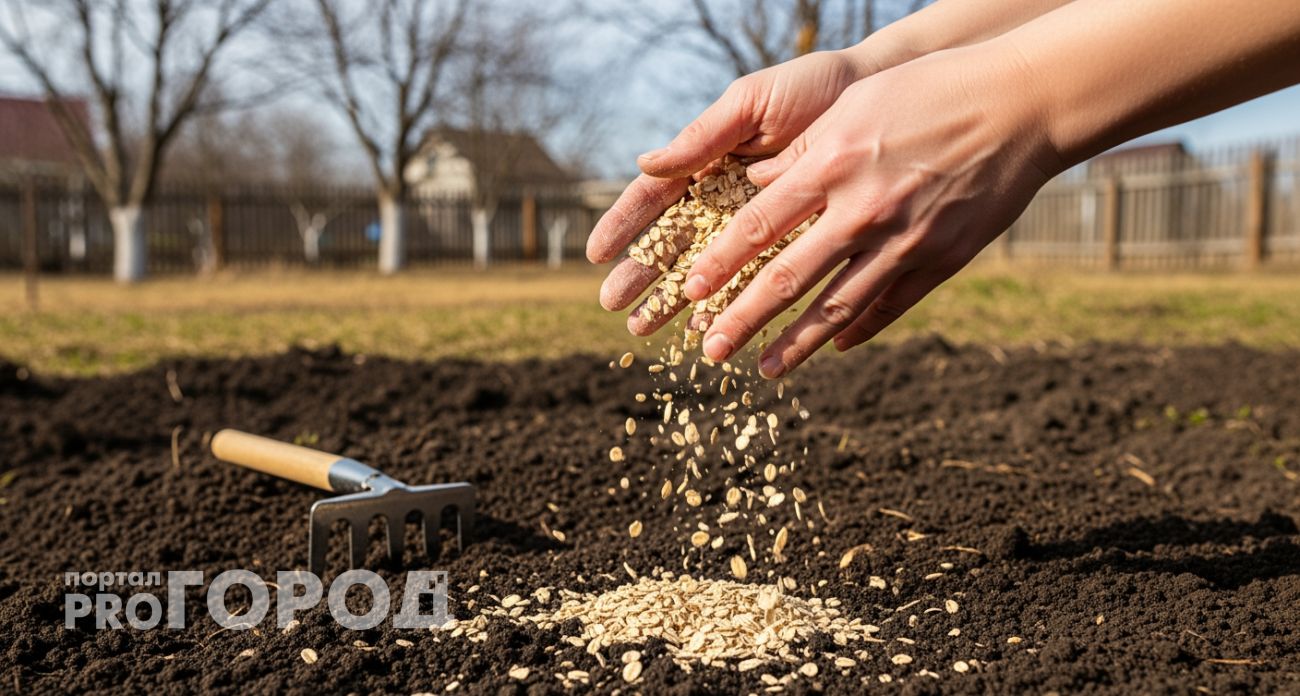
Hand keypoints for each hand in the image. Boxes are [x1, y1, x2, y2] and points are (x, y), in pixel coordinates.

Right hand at [586, 49, 876, 330]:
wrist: (879, 93)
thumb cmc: (810, 89)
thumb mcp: (751, 104)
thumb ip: (703, 136)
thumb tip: (644, 163)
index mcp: (706, 162)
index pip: (654, 198)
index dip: (624, 225)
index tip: (596, 254)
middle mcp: (724, 198)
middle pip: (672, 242)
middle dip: (642, 275)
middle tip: (613, 307)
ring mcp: (757, 224)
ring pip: (707, 268)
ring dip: (675, 301)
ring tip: (647, 331)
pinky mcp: (793, 242)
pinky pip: (756, 279)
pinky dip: (729, 303)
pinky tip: (703, 328)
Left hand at [684, 45, 1061, 376]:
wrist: (1021, 104)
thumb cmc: (930, 91)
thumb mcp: (854, 105)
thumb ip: (802, 152)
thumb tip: (754, 186)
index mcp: (832, 165)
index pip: (757, 225)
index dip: (720, 263)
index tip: (690, 292)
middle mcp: (862, 210)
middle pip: (787, 279)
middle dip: (742, 320)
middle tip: (710, 351)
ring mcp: (904, 241)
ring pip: (837, 307)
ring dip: (795, 344)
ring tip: (764, 371)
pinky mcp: (942, 260)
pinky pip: (890, 306)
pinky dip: (859, 330)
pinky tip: (834, 347)